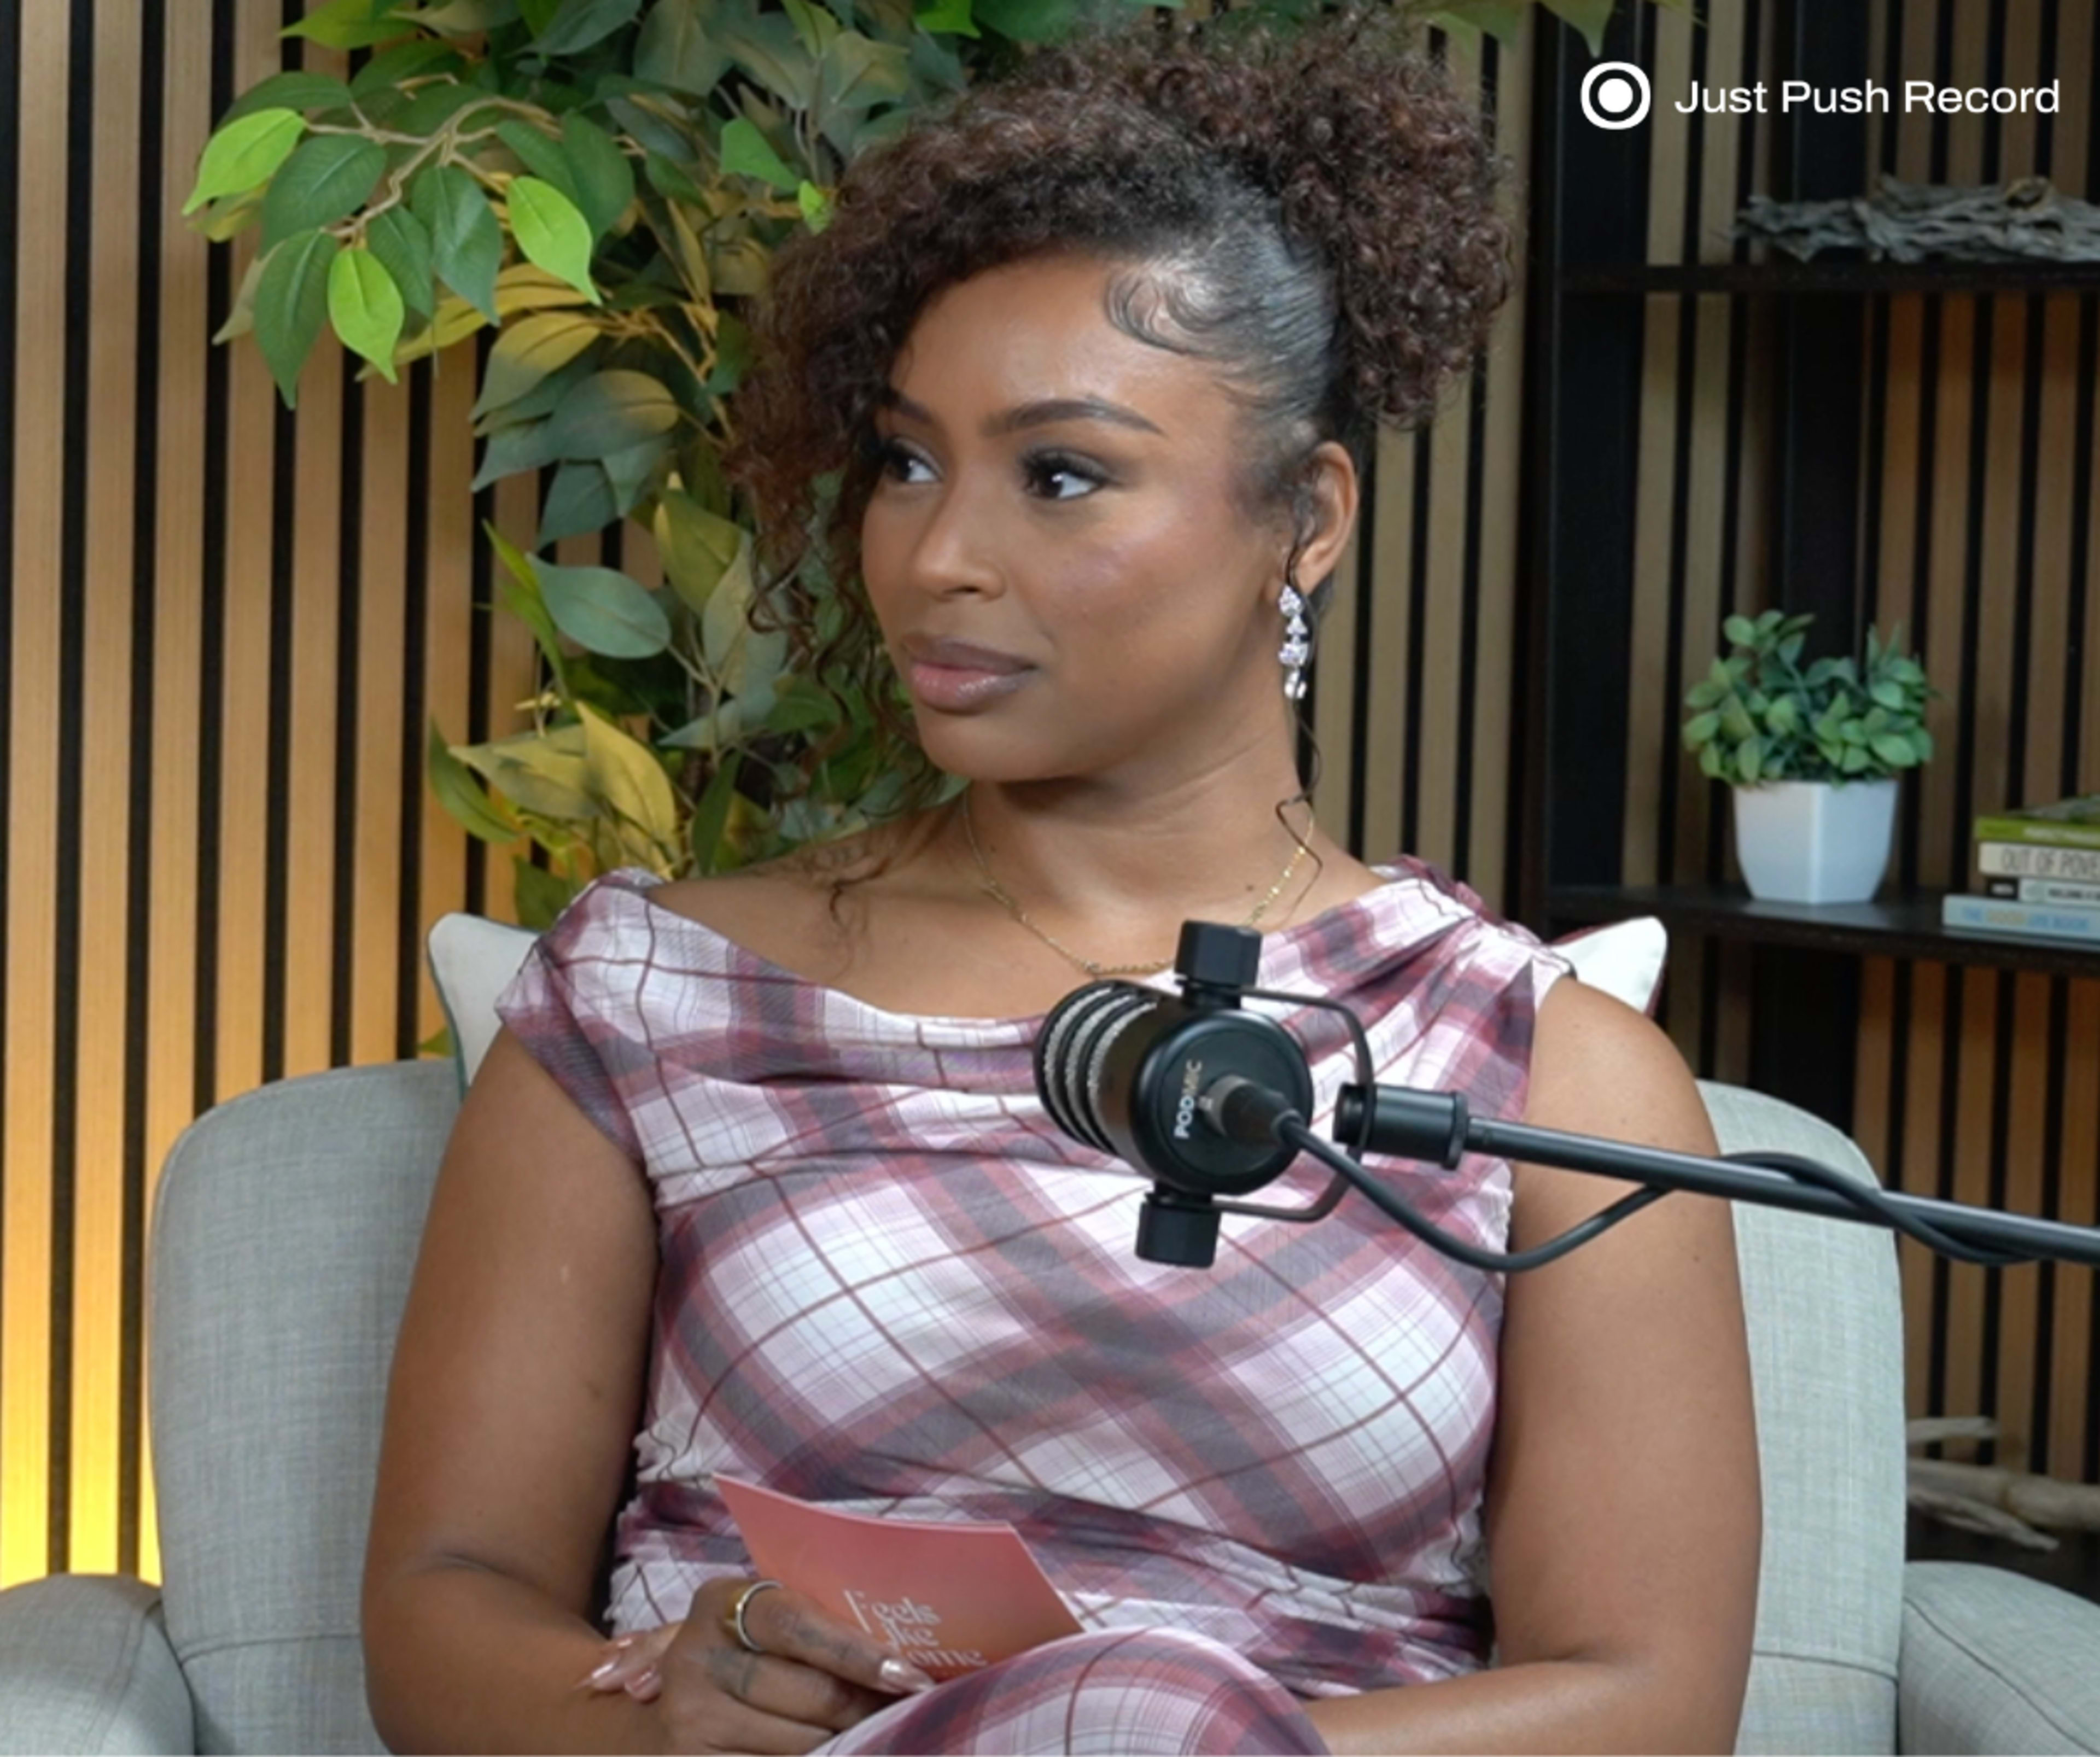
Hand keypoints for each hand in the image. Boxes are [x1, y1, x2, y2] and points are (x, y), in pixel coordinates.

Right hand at [574, 1577, 936, 1753]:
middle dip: (866, 1708)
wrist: (656, 1716)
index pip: (799, 1626)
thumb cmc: (735, 1659)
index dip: (858, 1654)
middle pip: (808, 1693)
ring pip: (799, 1743)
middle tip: (906, 1712)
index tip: (910, 1678)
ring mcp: (688, 1720)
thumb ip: (810, 1628)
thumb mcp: (758, 1628)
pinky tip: (834, 1753)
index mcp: (720, 1603)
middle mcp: (696, 1658)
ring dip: (847, 1744)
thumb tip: (897, 1657)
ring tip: (877, 1736)